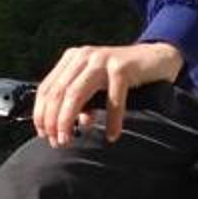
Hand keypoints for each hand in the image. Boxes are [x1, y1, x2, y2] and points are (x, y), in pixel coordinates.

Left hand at [31, 38, 184, 146]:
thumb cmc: (123, 76)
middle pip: (58, 92)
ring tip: (70, 140)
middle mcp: (83, 56)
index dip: (41, 113)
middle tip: (57, 142)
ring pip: (75, 94)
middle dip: (53, 121)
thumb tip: (74, 125)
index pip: (47, 88)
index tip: (43, 134)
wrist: (156, 57)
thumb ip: (82, 102)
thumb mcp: (97, 86)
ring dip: (68, 120)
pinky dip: (112, 120)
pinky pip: (112, 99)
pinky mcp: (122, 68)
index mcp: (72, 59)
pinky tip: (112, 135)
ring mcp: (102, 60)